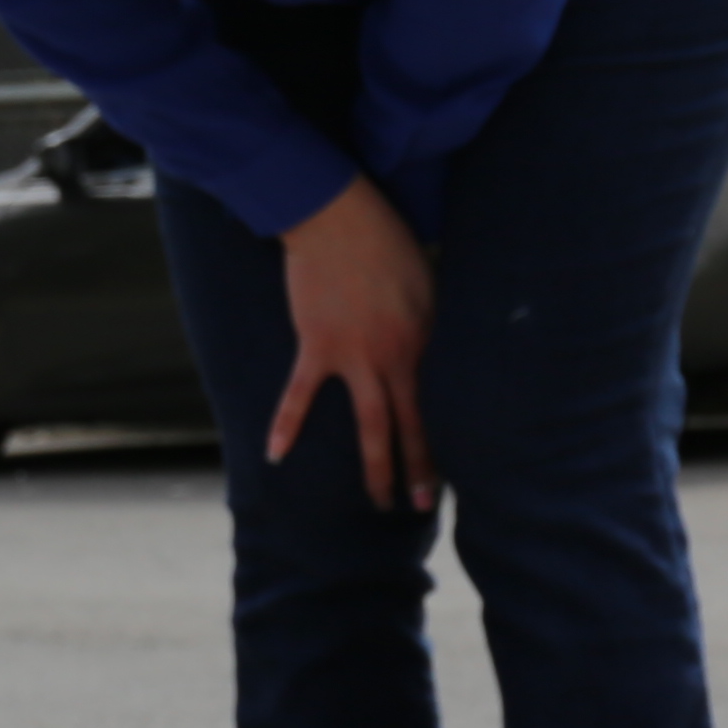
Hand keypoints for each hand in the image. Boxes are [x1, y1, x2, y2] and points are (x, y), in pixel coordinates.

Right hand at [269, 176, 438, 512]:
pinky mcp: (314, 345)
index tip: (451, 463)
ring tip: (378, 502)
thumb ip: (424, 327)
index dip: (442, 433)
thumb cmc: (387, 244)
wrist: (338, 221)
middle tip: (425, 506)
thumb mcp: (425, 286)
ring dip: (376, 466)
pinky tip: (276, 456)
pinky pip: (299, 394)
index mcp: (420, 344)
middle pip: (407, 426)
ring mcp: (350, 356)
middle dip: (417, 470)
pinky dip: (286, 425)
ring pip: (368, 423)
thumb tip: (420, 356)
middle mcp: (390, 360)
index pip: (433, 401)